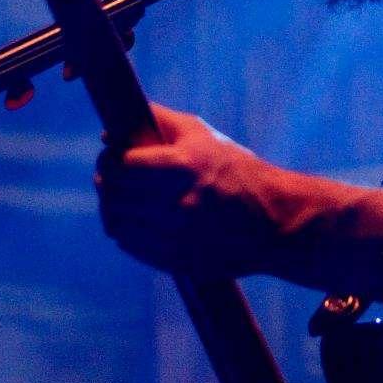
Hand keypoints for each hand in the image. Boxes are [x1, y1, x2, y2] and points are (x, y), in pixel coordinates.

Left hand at [95, 102, 280, 277]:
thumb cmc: (238, 171)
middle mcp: (178, 202)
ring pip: (117, 223)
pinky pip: (131, 246)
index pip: (122, 164)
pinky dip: (125, 232)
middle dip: (106, 183)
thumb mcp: (204, 136)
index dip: (109, 159)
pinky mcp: (178, 260)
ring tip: (118, 202)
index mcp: (184, 167)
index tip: (111, 157)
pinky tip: (134, 223)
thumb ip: (159, 122)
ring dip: (111, 209)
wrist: (276, 221)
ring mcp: (177, 236)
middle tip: (109, 178)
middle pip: (115, 194)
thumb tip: (110, 130)